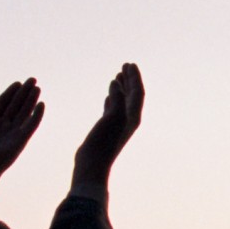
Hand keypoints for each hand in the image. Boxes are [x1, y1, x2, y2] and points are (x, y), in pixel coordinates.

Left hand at [0, 78, 43, 200]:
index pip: (2, 103)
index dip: (10, 93)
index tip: (17, 83)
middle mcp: (2, 126)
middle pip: (16, 105)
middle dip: (24, 92)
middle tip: (32, 79)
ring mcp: (13, 132)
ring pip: (24, 112)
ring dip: (31, 99)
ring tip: (37, 87)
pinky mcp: (21, 139)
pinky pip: (31, 125)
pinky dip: (37, 115)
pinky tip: (41, 104)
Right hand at [71, 64, 144, 186]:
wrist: (92, 164)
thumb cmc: (103, 143)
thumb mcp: (113, 118)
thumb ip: (117, 98)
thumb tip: (116, 83)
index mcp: (132, 117)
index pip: (137, 92)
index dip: (135, 78)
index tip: (130, 64)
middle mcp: (128, 120)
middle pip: (132, 96)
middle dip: (130, 80)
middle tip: (125, 66)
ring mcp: (118, 125)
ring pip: (122, 102)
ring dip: (121, 88)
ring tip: (117, 76)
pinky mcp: (107, 130)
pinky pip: (112, 110)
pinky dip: (112, 100)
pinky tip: (108, 96)